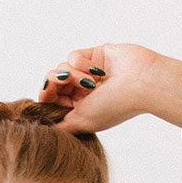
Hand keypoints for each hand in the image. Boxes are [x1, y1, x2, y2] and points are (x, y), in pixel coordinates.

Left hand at [38, 43, 163, 133]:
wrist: (140, 84)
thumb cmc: (114, 106)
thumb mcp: (81, 122)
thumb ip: (60, 124)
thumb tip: (41, 126)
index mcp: (80, 111)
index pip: (52, 102)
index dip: (46, 96)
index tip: (48, 94)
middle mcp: (83, 94)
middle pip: (53, 84)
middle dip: (56, 82)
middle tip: (64, 82)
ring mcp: (88, 75)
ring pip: (62, 68)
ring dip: (73, 74)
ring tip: (90, 83)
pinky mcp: (93, 56)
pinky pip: (73, 56)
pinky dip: (80, 63)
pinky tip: (95, 71)